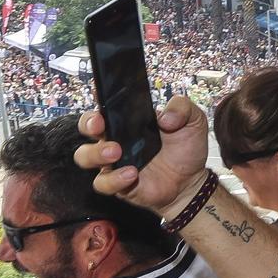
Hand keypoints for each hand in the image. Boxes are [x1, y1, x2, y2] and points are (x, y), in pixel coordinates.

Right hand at [73, 100, 209, 214]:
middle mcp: (116, 138)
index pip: (107, 104)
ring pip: (85, 156)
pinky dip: (115, 178)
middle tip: (100, 125)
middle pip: (87, 127)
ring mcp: (114, 162)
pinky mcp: (118, 184)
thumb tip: (166, 116)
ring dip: (95, 152)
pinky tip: (132, 173)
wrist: (191, 181)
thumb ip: (182, 109)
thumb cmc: (186, 149)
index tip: (100, 92)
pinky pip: (103, 182)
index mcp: (129, 119)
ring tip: (116, 152)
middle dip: (88, 123)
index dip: (99, 96)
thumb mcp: (193, 120)